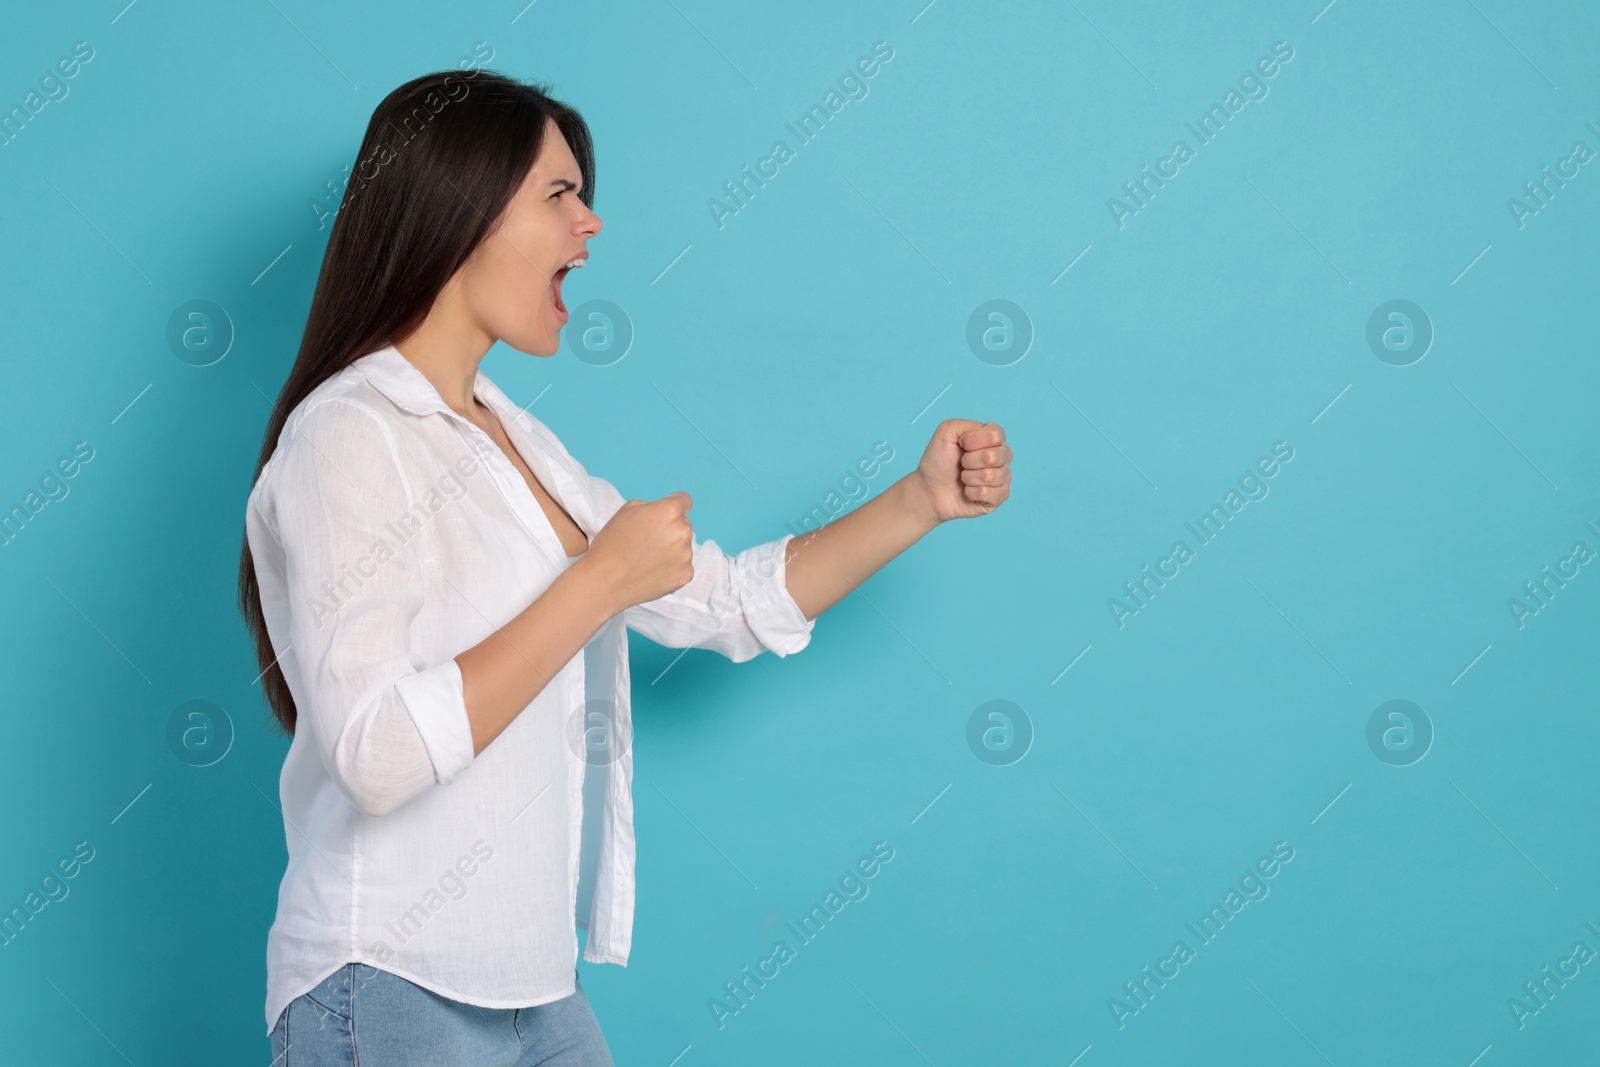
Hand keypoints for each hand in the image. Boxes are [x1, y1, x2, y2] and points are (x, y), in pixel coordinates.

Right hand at [580, 491, 695, 611]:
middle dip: (670, 529)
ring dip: (671, 549)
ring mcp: (686, 556)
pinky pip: (682, 566)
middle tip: (647, 540)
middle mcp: (683, 532)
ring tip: (646, 558)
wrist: (604, 581)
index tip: (664, 514)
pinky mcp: (685, 575)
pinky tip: (651, 570)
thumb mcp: (627, 510)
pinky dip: (670, 567)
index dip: (672, 505)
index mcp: (670, 511)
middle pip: (684, 524)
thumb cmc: (612, 542)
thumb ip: (653, 506)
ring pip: (683, 546)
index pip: (685, 500)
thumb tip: (667, 514)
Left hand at [907, 419, 1012, 524]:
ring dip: (969, 478)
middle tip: (961, 464)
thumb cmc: (938, 461)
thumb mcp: (945, 433)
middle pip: (994, 456)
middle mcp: (1001, 456)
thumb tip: (985, 435)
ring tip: (963, 478)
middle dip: (969, 461)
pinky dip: (972, 493)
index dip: (974, 441)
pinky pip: (991, 494)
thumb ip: (965, 425)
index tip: (961, 445)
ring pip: (991, 476)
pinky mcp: (999, 496)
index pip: (996, 435)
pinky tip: (967, 491)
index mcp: (992, 438)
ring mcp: (1002, 476)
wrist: (929, 489)